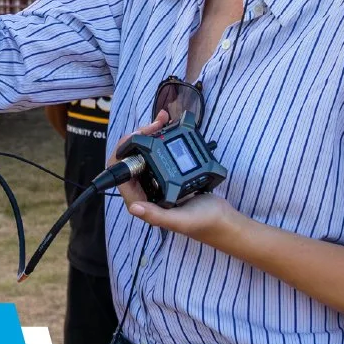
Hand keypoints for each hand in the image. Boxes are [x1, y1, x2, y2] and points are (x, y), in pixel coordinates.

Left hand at [114, 115, 236, 247]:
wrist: (223, 219)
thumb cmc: (202, 222)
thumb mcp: (180, 220)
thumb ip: (156, 216)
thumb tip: (134, 207)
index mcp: (140, 201)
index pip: (120, 173)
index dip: (123, 151)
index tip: (139, 135)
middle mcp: (143, 191)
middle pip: (129, 158)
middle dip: (138, 137)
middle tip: (155, 124)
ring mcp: (154, 181)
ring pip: (143, 153)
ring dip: (149, 135)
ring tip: (162, 121)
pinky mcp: (167, 174)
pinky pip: (158, 153)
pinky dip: (161, 140)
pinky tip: (169, 129)